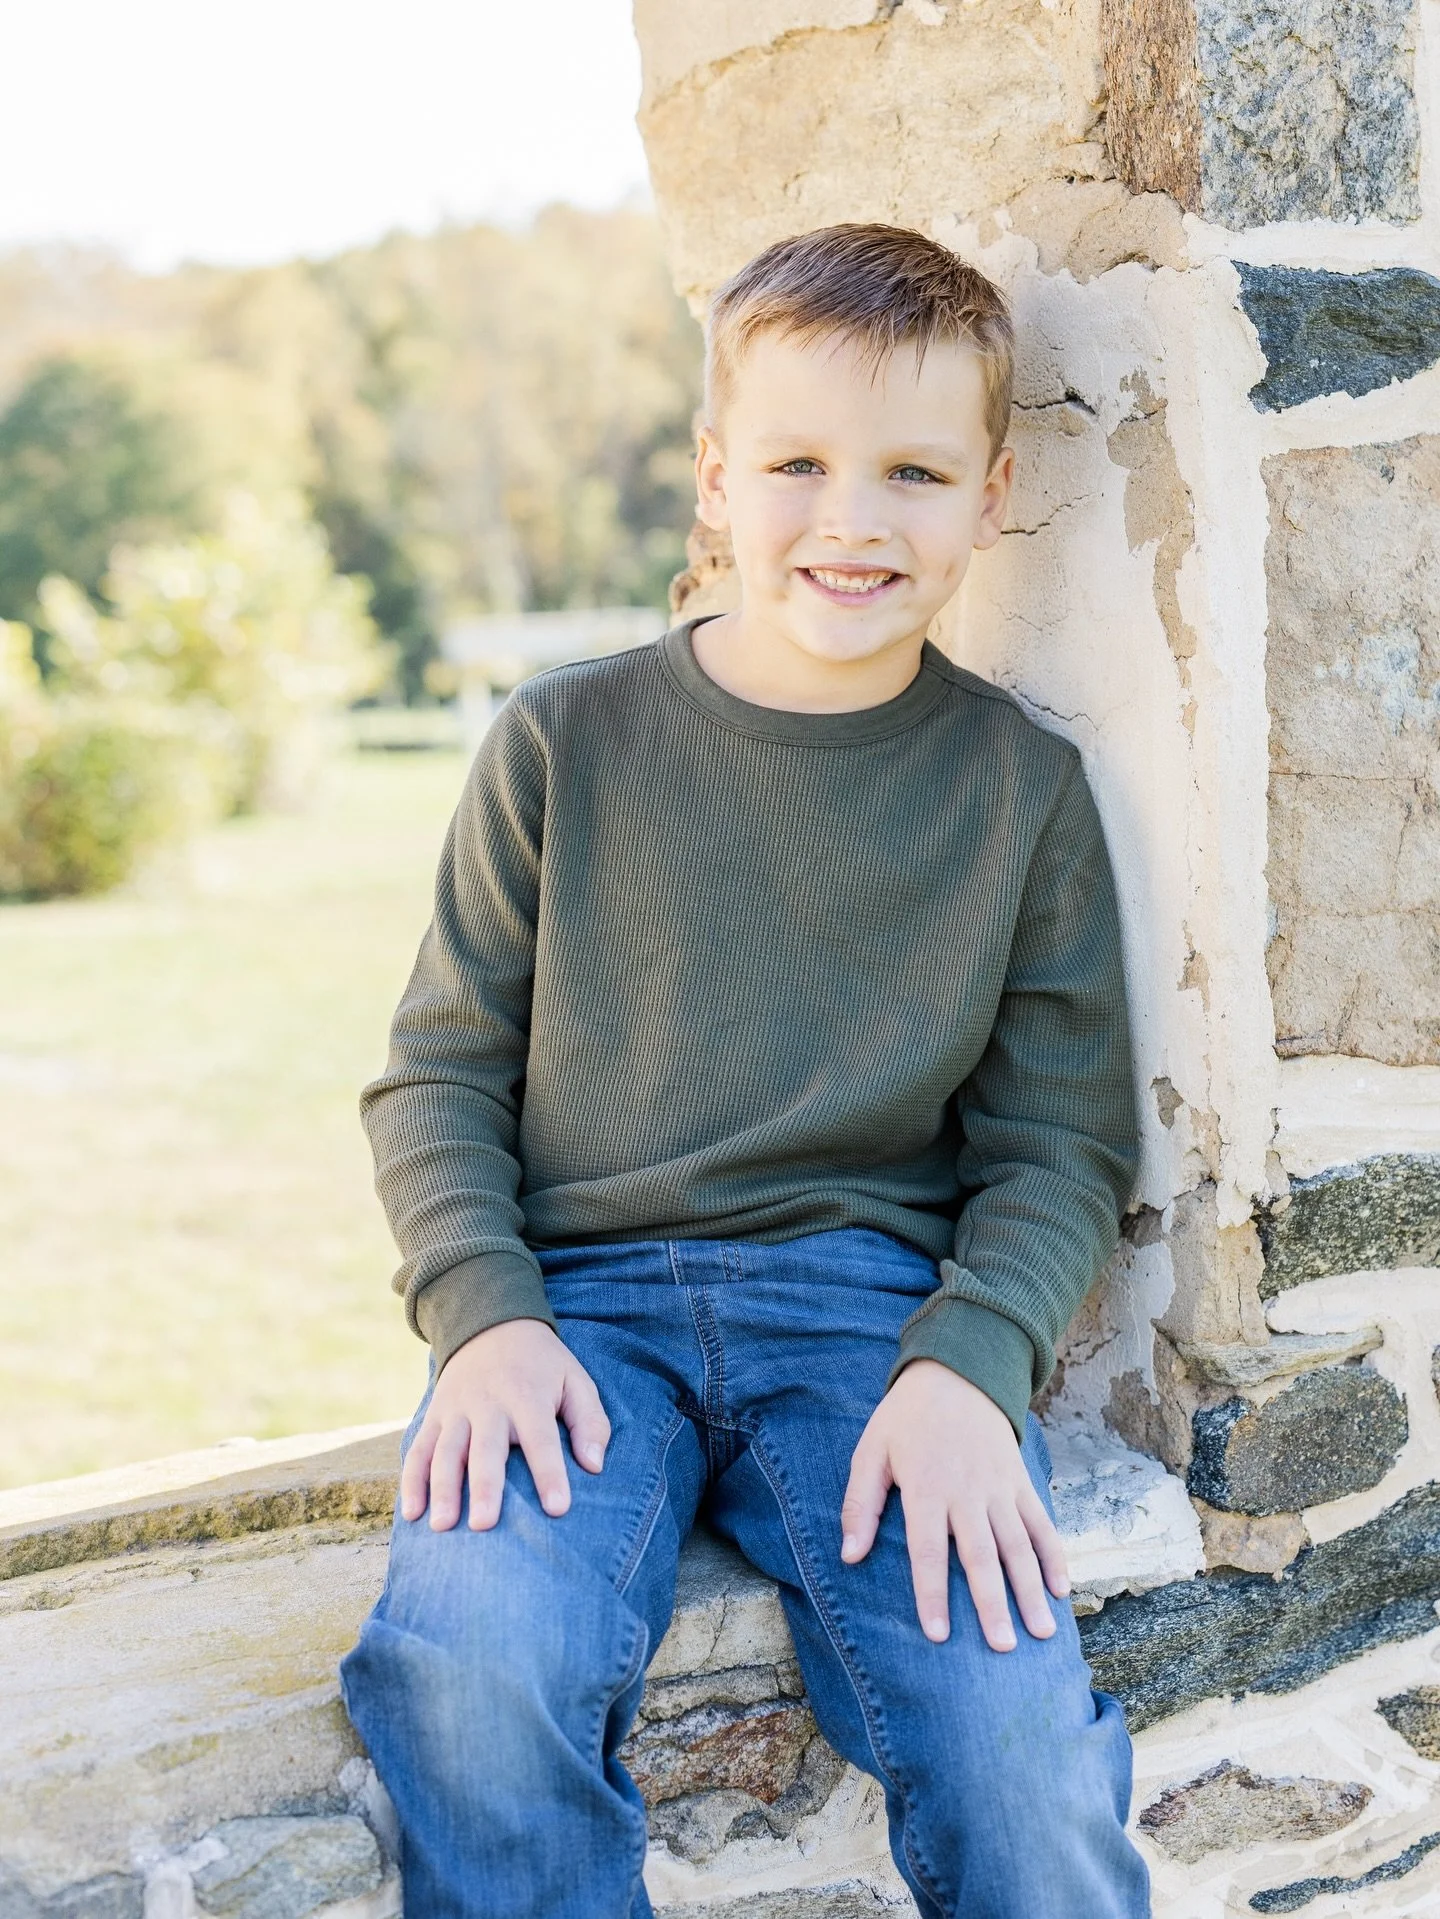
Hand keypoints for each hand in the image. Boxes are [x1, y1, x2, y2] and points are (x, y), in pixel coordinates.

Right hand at [399, 1319, 609, 1532]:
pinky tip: (411, 1513)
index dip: (549, 1473)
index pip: (540, 1438)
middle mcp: (488, 1403)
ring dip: (442, 1489)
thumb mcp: (575, 1381)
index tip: (557, 1509)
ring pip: (446, 1452)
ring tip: (443, 1527)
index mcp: (527, 1395)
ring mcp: (456, 1410)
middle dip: (484, 1486)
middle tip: (485, 1525)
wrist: (491, 1325)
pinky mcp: (434, 1416)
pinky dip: (411, 1481)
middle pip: (485, 1448)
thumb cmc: (542, 1366)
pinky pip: (419, 1450)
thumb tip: (594, 1466)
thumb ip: (590, 1422)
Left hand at [839, 1359, 1068, 1651]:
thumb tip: (849, 1556)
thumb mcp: (870, 1451)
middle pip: (981, 1556)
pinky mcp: (1020, 1482)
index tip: (939, 1636)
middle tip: (1003, 1648)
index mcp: (925, 1489)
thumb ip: (859, 1504)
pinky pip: (1041, 1523)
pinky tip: (1063, 1589)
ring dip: (1031, 1590)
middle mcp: (966, 1493)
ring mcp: (998, 1488)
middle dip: (993, 1604)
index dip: (932, 1594)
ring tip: (1042, 1632)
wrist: (956, 1372)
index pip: (928, 1551)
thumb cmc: (906, 1418)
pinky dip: (1055, 1555)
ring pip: (1018, 1546)